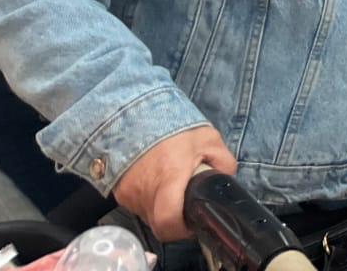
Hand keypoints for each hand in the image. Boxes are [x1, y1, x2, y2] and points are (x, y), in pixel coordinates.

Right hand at [113, 126, 237, 242]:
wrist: (134, 116)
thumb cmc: (174, 127)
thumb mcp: (208, 139)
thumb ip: (223, 162)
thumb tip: (227, 181)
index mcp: (169, 177)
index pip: (168, 221)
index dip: (182, 230)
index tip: (193, 222)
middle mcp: (146, 190)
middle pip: (160, 223)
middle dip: (175, 220)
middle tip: (187, 206)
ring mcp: (129, 193)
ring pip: (148, 216)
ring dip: (162, 209)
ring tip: (173, 188)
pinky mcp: (119, 192)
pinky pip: (137, 206)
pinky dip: (149, 201)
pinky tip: (158, 183)